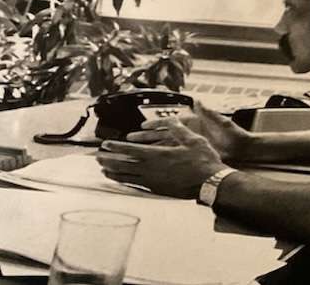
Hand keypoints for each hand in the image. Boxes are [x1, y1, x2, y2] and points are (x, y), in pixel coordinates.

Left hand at [96, 120, 226, 198]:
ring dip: (114, 173)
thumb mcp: (193, 140)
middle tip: (97, 157)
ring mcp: (154, 182)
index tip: (104, 144)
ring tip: (103, 170)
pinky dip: (125, 183)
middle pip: (124, 164)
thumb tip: (171, 119)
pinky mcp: (158, 190)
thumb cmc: (203, 162)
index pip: (130, 150)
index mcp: (157, 155)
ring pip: (128, 177)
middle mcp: (152, 169)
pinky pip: (137, 186)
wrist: (212, 184)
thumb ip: (178, 129)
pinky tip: (120, 181)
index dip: (115, 147)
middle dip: (109, 160)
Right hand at [127, 100, 249, 161]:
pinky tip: (152, 159)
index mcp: (193, 123)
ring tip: (136, 148)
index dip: (155, 124)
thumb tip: (198, 100)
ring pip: (165, 145)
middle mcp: (189, 133)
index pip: (169, 123)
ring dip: (151, 146)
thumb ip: (208, 112)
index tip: (143, 125)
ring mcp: (190, 144)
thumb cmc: (233, 135)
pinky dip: (163, 156)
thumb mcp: (221, 122)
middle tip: (132, 137)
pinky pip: (174, 154)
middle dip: (147, 136)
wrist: (243, 149)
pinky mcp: (194, 153)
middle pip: (163, 134)